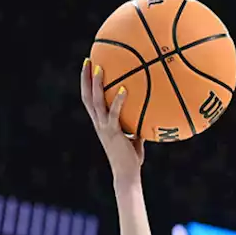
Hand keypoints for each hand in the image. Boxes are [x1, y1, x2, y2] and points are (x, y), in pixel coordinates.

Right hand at [79, 58, 144, 180]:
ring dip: (97, 84)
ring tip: (100, 68)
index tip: (88, 68)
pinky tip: (124, 89)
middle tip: (88, 60)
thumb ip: (136, 128)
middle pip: (87, 96)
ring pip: (96, 101)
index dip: (87, 85)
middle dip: (86, 78)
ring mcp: (104, 127)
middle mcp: (99, 123)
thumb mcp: (134, 139)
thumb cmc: (131, 158)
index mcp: (100, 123)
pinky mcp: (113, 132)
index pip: (89, 100)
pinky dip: (118, 101)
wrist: (126, 174)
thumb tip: (149, 117)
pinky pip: (114, 113)